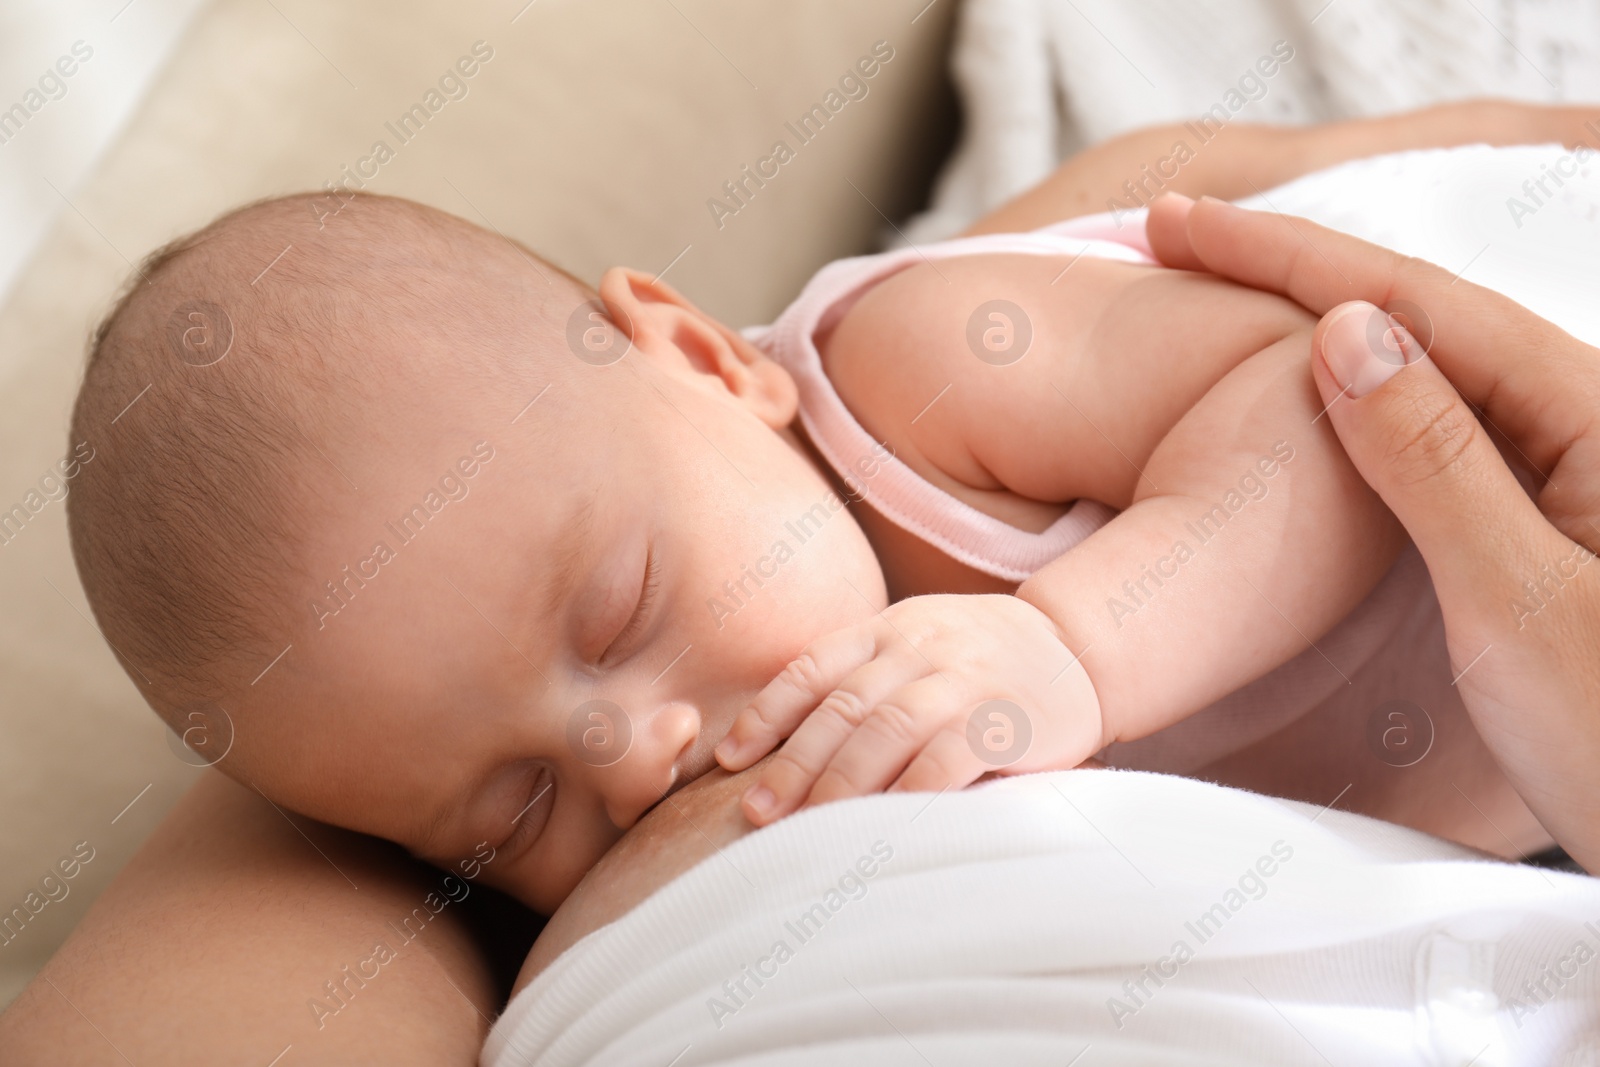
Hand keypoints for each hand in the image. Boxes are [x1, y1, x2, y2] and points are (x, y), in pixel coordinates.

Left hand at [713, 593, 1102, 825]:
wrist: (1078, 646)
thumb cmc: (979, 659)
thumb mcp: (918, 644)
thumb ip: (863, 678)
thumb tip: (780, 745)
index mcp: (889, 629)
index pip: (813, 668)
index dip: (766, 714)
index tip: (729, 759)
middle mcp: (920, 648)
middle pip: (841, 708)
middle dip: (792, 763)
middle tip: (756, 813)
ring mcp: (963, 680)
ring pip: (886, 731)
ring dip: (839, 783)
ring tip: (804, 827)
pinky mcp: (1005, 718)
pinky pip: (947, 758)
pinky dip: (910, 793)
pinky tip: (882, 826)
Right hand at [1147, 191, 1599, 872]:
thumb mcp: (1519, 601)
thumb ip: (1432, 461)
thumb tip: (1349, 331)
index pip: (1420, 306)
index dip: (1289, 258)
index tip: (1183, 226)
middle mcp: (1591, 428)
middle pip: (1421, 318)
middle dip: (1294, 270)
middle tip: (1182, 237)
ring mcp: (1570, 477)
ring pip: (1428, 374)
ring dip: (1320, 328)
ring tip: (1227, 292)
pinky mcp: (1548, 526)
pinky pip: (1441, 437)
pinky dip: (1358, 409)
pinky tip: (1318, 400)